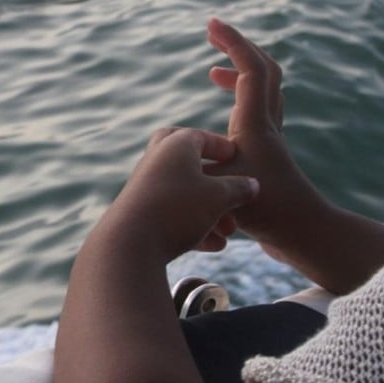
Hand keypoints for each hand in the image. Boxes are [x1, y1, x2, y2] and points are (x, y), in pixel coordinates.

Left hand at [106, 127, 258, 259]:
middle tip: (224, 178)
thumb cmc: (179, 208)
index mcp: (175, 145)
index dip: (222, 147)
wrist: (131, 241)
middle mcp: (156, 160)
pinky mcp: (139, 211)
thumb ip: (238, 188)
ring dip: (208, 210)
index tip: (237, 158)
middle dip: (208, 171)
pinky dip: (193, 226)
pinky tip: (214, 246)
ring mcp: (145, 185)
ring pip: (182, 192)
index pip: (201, 136)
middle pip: (185, 158)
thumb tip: (252, 184)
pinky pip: (171, 213)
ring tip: (229, 232)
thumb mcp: (219, 197)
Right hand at [207, 18, 329, 253]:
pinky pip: (258, 110)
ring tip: (213, 73)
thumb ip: (195, 164)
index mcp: (255, 124)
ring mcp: (270, 138)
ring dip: (240, 74)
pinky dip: (240, 99)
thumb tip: (178, 149)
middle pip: (265, 70)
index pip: (251, 68)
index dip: (233, 42)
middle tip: (214, 37)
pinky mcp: (269, 153)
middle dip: (239, 48)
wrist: (301, 233)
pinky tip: (222, 117)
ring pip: (263, 91)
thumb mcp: (216, 185)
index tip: (211, 24)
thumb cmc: (261, 211)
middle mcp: (267, 124)